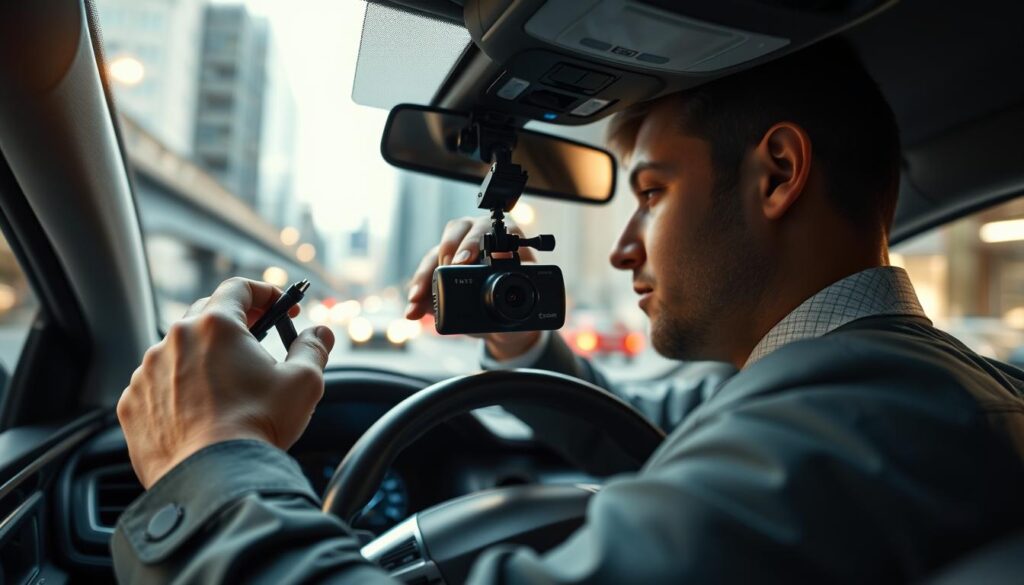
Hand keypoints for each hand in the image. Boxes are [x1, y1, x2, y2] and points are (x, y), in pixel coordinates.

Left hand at [117, 277, 335, 487]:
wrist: (213, 478)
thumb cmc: (258, 426)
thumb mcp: (304, 382)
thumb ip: (313, 348)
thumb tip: (320, 334)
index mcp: (215, 325)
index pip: (239, 288)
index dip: (265, 293)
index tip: (281, 309)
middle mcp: (175, 340)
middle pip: (206, 314)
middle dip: (235, 322)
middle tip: (257, 340)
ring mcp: (147, 372)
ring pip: (179, 351)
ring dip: (203, 358)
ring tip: (228, 385)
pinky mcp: (132, 404)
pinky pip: (157, 385)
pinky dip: (178, 389)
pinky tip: (200, 411)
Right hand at [405, 215, 540, 359]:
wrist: (506, 322)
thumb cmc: (519, 296)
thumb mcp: (526, 288)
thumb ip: (524, 278)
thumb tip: (517, 272)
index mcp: (499, 235)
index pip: (484, 229)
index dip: (472, 242)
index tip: (464, 260)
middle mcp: (474, 237)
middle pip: (455, 234)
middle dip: (446, 253)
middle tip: (444, 269)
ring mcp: (454, 254)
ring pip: (434, 256)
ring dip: (424, 278)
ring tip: (418, 299)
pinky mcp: (438, 272)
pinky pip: (425, 279)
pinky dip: (418, 296)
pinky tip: (413, 310)